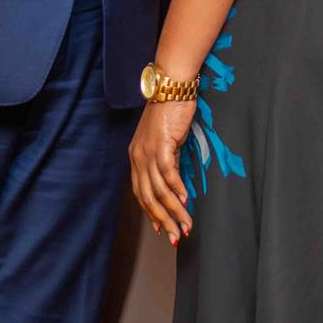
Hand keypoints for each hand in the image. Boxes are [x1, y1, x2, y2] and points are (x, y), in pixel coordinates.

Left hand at [129, 100, 194, 243]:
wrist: (171, 86)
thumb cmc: (170, 111)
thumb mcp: (165, 140)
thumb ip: (166, 160)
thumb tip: (174, 183)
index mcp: (136, 156)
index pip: (140, 192)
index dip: (150, 212)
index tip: (160, 228)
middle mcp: (138, 156)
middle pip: (148, 197)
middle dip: (162, 219)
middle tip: (174, 236)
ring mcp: (148, 151)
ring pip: (159, 190)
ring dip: (174, 211)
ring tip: (186, 225)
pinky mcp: (162, 144)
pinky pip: (168, 173)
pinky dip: (177, 189)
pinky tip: (186, 200)